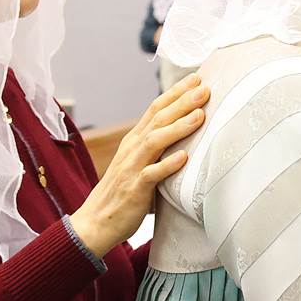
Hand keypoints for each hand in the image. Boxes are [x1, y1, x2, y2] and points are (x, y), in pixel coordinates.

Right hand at [69, 73, 209, 256]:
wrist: (95, 222)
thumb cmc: (123, 192)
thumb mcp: (139, 162)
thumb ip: (157, 148)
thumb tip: (185, 135)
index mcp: (134, 140)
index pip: (155, 109)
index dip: (176, 92)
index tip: (196, 78)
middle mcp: (132, 149)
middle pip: (158, 118)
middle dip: (182, 101)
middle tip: (205, 88)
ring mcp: (132, 168)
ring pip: (155, 141)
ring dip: (178, 127)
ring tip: (199, 115)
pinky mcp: (134, 189)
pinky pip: (151, 174)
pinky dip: (167, 165)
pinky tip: (183, 157)